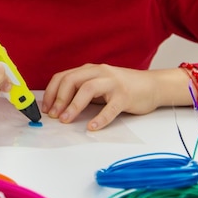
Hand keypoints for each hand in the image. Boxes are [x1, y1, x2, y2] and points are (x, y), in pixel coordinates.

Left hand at [42, 63, 159, 130]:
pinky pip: (111, 107)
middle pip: (72, 80)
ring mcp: (113, 83)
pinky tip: (92, 127)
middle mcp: (99, 72)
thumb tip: (59, 106)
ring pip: (88, 89)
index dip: (51, 92)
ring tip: (66, 120)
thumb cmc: (122, 88)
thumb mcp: (98, 85)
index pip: (63, 77)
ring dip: (74, 105)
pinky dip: (100, 118)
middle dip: (59, 99)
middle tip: (54, 115)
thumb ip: (81, 91)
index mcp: (90, 70)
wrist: (152, 86)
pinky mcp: (125, 95)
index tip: (46, 108)